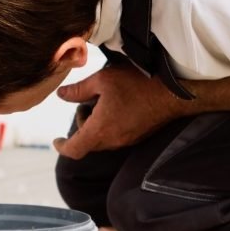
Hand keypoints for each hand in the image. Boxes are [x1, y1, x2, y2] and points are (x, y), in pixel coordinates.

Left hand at [52, 64, 186, 159]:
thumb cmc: (137, 84)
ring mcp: (126, 140)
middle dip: (81, 126)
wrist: (173, 92)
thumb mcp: (102, 80)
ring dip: (96, 125)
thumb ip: (78, 90)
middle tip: (87, 103)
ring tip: (103, 101)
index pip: (74, 150)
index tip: (56, 141)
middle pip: (87, 143)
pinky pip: (116, 136)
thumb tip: (61, 95)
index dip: (62, 147)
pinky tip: (117, 105)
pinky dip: (109, 125)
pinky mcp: (137, 136)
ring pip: (102, 140)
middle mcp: (113, 141)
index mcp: (100, 130)